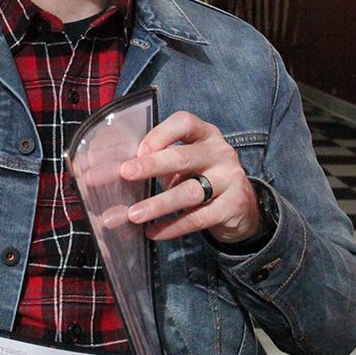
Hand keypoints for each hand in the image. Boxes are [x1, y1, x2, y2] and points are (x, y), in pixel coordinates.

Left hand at [119, 111, 260, 243]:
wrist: (241, 206)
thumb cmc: (201, 177)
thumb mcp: (184, 163)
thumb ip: (158, 161)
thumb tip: (113, 171)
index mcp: (206, 134)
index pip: (184, 122)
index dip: (159, 134)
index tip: (137, 151)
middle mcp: (220, 152)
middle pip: (183, 157)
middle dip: (152, 165)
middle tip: (125, 174)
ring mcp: (230, 179)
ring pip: (189, 192)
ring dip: (158, 204)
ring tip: (134, 215)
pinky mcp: (232, 206)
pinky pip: (198, 218)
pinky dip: (173, 226)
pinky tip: (154, 232)